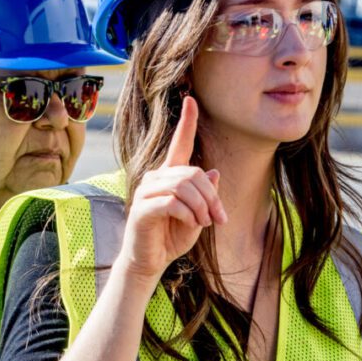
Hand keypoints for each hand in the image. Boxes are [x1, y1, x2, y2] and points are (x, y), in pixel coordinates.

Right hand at [117, 96, 227, 280]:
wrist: (150, 261)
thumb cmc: (172, 237)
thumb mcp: (198, 216)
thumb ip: (205, 195)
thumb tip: (214, 172)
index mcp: (169, 176)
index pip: (179, 144)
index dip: (186, 122)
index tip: (191, 100)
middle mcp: (155, 177)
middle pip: (193, 173)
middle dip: (212, 197)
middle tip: (219, 218)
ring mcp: (146, 191)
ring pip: (184, 186)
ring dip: (202, 207)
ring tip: (205, 224)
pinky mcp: (142, 208)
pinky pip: (174, 203)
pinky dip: (190, 215)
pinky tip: (193, 225)